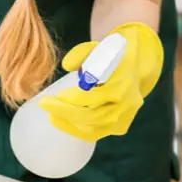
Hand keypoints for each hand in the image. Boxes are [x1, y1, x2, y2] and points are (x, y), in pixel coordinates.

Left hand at [40, 22, 162, 141]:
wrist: (136, 66)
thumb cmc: (113, 55)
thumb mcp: (99, 47)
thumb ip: (82, 52)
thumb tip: (66, 65)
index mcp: (125, 83)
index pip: (98, 97)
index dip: (76, 99)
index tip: (59, 94)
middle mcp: (128, 103)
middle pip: (94, 115)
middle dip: (66, 111)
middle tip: (45, 104)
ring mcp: (125, 117)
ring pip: (93, 128)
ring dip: (68, 122)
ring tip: (50, 113)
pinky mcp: (120, 126)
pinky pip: (96, 134)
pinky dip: (76, 130)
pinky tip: (60, 121)